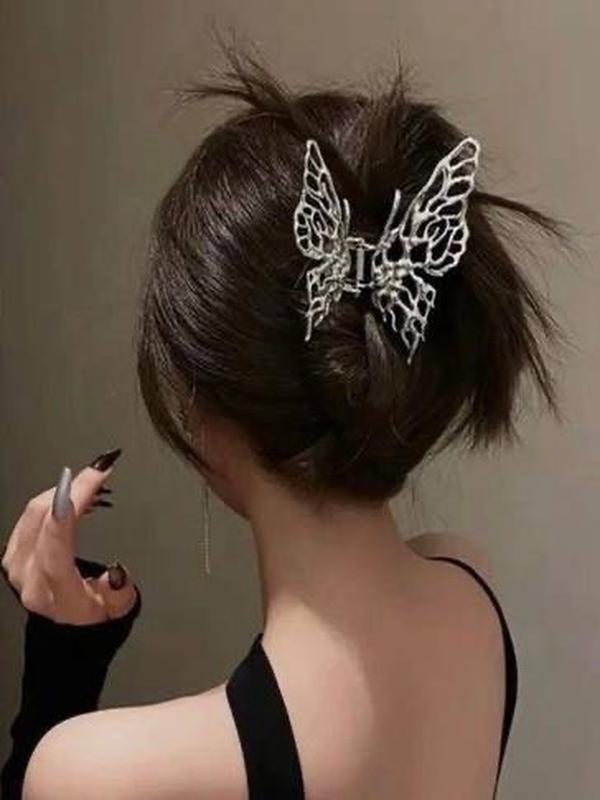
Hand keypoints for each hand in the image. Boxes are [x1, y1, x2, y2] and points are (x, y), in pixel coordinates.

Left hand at [1, 452, 138, 624]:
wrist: (69, 621)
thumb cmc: (96, 609)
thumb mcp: (118, 608)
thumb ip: (119, 592)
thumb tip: (117, 572)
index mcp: (54, 594)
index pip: (55, 549)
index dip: (68, 514)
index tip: (86, 484)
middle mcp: (28, 578)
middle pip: (44, 520)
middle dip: (75, 488)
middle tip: (101, 468)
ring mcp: (16, 563)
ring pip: (35, 511)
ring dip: (66, 490)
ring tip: (93, 480)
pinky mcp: (13, 551)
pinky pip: (30, 513)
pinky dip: (54, 498)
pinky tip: (74, 493)